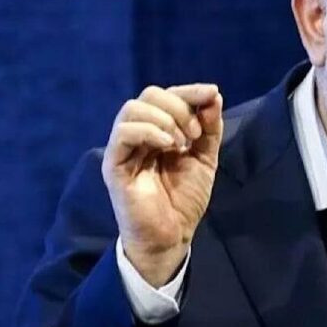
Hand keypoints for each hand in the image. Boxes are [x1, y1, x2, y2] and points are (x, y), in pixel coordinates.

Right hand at [102, 84, 223, 286]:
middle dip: (179, 106)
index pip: (167, 96)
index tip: (212, 94)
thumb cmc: (184, 199)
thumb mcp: (205, 158)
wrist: (172, 236)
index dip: (190, 90)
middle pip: (149, 95)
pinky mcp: (114, 166)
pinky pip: (123, 133)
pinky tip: (168, 146)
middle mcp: (138, 135)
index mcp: (158, 130)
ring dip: (165, 118)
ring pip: (133, 108)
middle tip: (195, 134)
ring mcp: (124, 149)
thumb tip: (213, 94)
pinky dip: (149, 130)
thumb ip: (209, 128)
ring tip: (182, 143)